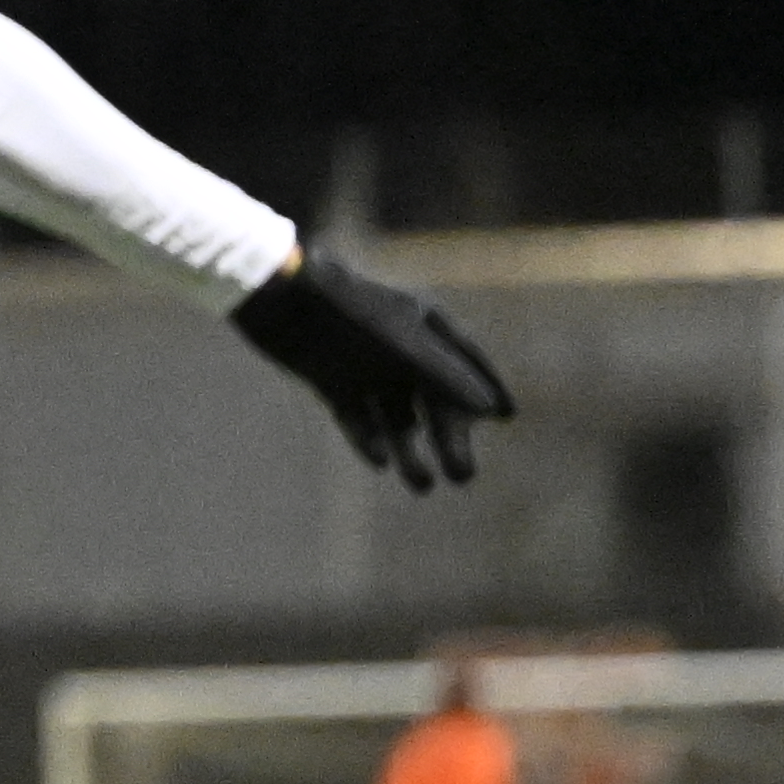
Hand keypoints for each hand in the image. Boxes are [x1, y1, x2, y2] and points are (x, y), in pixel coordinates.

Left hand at [234, 249, 517, 491]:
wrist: (276, 298)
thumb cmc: (347, 314)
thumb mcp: (402, 347)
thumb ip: (445, 377)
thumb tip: (489, 410)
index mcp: (422, 324)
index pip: (466, 359)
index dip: (486, 387)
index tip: (507, 418)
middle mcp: (398, 346)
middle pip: (433, 398)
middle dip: (449, 436)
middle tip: (462, 477)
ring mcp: (364, 364)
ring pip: (396, 415)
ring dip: (409, 448)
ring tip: (421, 484)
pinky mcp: (331, 379)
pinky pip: (358, 417)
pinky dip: (368, 438)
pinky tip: (380, 461)